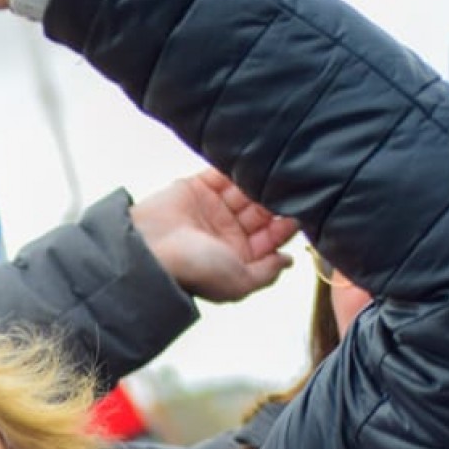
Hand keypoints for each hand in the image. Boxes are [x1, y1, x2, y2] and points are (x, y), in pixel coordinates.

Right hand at [132, 169, 297, 302]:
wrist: (151, 248)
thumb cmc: (192, 269)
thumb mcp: (239, 283)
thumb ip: (267, 273)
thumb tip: (287, 260)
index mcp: (236, 257)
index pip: (269, 239)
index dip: (284, 227)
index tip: (297, 215)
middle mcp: (225, 233)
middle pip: (260, 213)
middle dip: (273, 203)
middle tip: (286, 192)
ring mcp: (212, 209)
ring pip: (245, 192)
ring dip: (258, 184)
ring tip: (270, 176)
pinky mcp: (196, 188)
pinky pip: (221, 174)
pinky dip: (235, 169)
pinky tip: (250, 165)